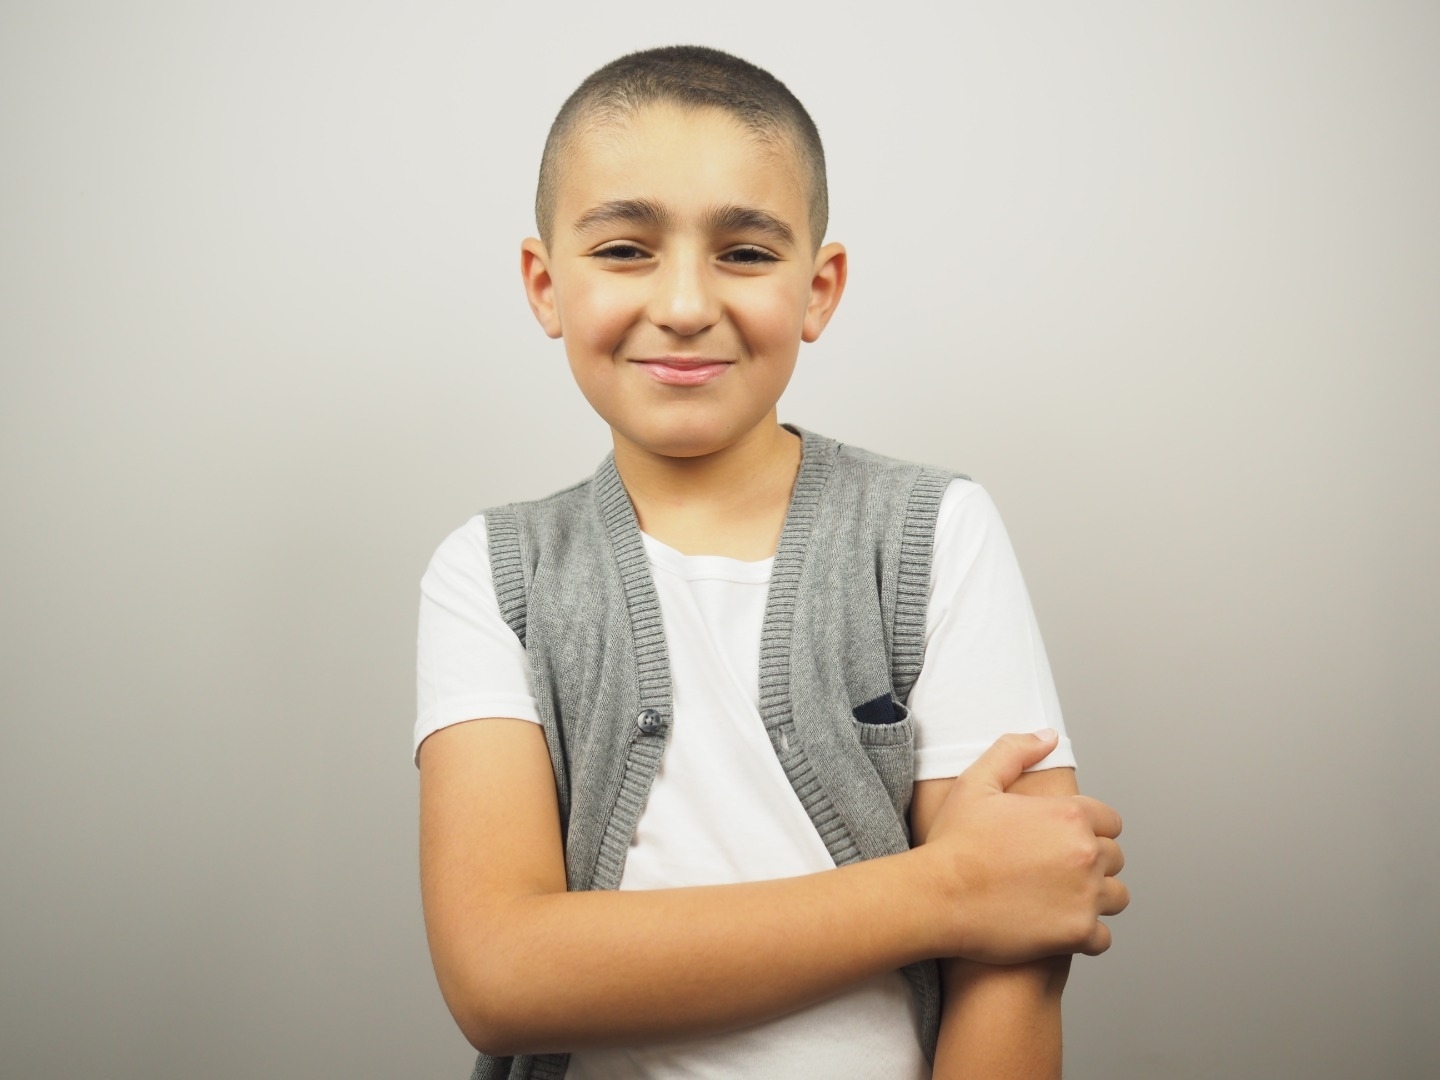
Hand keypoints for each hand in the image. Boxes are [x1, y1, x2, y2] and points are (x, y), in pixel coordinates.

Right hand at [914, 730, 1127, 962]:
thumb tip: (1047, 736)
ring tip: (1063, 899)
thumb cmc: (954, 843)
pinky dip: (1086, 935)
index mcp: (1069, 816)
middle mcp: (1085, 854)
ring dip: (1096, 898)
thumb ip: (1014, 751)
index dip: (1088, 829)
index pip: (1110, 821)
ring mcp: (1085, 896)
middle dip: (1092, 862)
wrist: (937, 897)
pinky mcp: (1077, 933)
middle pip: (1115, 858)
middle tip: (1057, 871)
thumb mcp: (976, 784)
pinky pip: (1103, 938)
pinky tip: (1059, 926)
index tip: (1064, 841)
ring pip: (1116, 897)